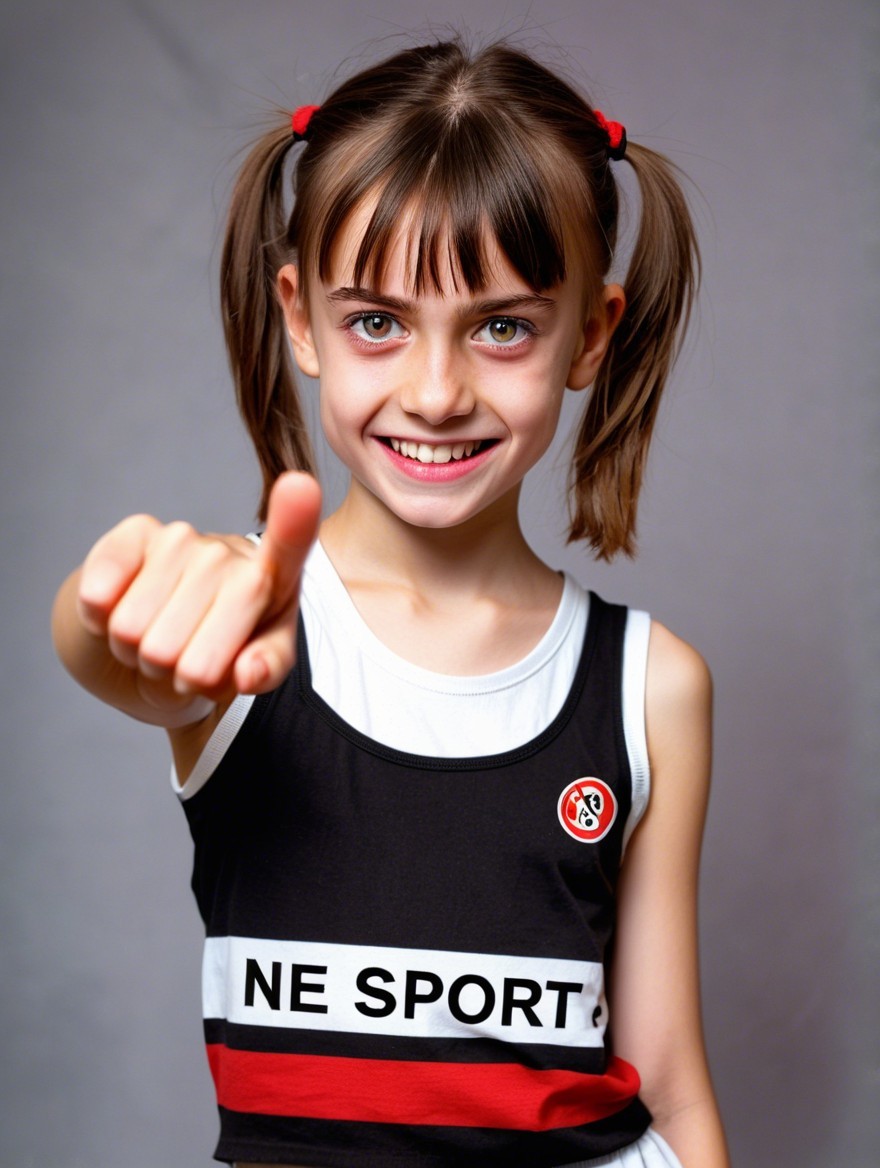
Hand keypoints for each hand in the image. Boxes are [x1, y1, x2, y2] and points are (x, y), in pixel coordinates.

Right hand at [74, 472, 320, 712]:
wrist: (156, 633)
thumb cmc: (218, 648)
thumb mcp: (254, 666)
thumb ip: (265, 670)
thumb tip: (248, 672)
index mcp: (273, 583)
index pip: (288, 548)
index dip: (293, 520)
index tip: (300, 486)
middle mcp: (227, 554)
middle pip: (192, 661)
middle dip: (179, 677)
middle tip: (185, 659)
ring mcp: (181, 540)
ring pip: (135, 636)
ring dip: (139, 656)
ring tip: (156, 638)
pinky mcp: (132, 536)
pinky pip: (98, 598)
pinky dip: (100, 623)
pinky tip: (118, 610)